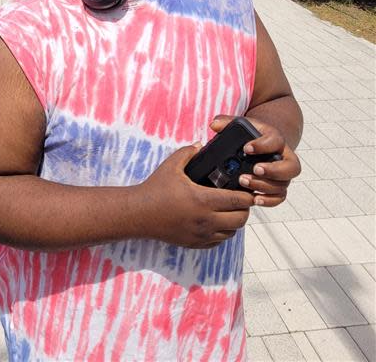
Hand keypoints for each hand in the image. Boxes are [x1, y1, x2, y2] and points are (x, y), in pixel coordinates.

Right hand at [136, 143, 253, 248]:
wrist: (139, 213)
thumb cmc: (155, 189)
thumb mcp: (171, 165)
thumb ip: (188, 153)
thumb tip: (200, 145)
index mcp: (202, 199)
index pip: (237, 201)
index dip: (247, 196)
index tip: (249, 190)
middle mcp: (205, 220)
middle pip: (240, 219)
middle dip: (245, 209)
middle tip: (242, 199)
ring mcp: (201, 234)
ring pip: (231, 232)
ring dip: (234, 221)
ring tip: (230, 209)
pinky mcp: (195, 243)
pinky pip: (218, 241)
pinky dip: (223, 232)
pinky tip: (217, 221)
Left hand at [211, 115, 300, 207]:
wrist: (264, 145)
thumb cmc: (253, 136)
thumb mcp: (242, 126)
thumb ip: (228, 123)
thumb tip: (214, 125)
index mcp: (276, 140)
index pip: (275, 141)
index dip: (262, 146)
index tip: (247, 148)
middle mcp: (285, 158)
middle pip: (290, 167)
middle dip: (272, 170)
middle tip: (254, 169)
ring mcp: (283, 174)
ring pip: (283, 184)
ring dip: (264, 185)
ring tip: (244, 182)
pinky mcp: (279, 187)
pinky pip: (280, 197)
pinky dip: (268, 200)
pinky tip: (255, 199)